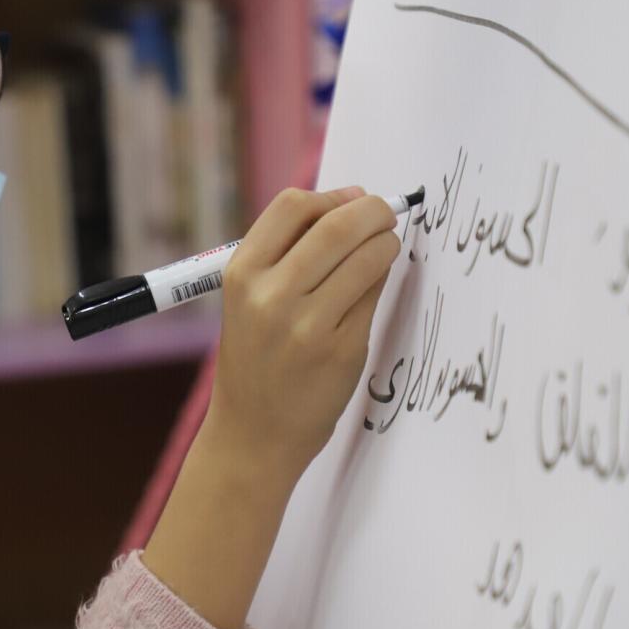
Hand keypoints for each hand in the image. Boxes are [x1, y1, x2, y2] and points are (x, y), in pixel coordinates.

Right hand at [205, 185, 401, 483]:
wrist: (252, 433)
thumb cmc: (255, 358)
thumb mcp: (248, 299)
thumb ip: (288, 253)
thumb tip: (351, 202)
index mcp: (242, 274)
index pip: (293, 206)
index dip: (331, 196)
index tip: (351, 200)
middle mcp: (271, 295)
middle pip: (338, 225)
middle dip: (374, 210)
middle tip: (386, 215)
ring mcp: (308, 325)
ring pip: (369, 257)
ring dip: (386, 244)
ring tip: (383, 250)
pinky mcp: (342, 350)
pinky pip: (375, 296)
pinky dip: (380, 282)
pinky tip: (371, 288)